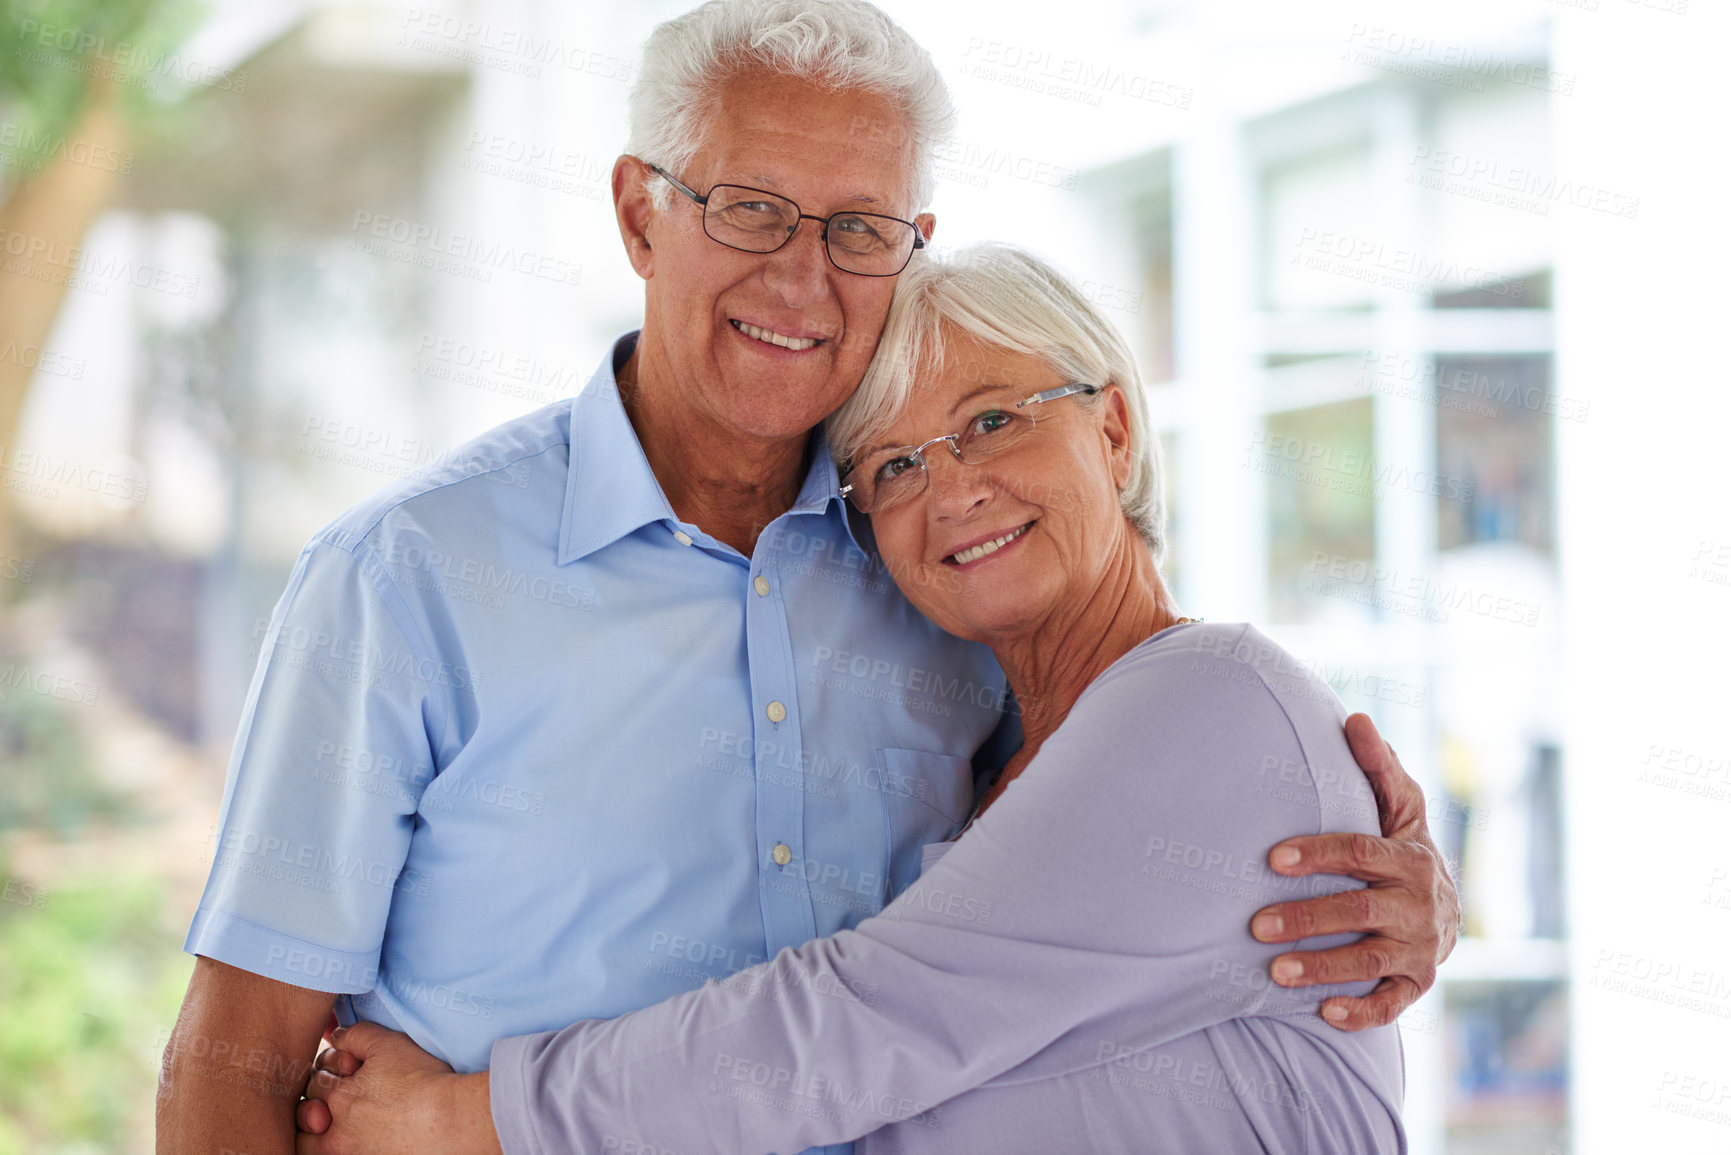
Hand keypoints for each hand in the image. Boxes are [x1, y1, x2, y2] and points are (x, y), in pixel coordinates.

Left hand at [294, 1021, 501, 1154]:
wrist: (452, 1121)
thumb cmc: (423, 1081)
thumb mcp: (388, 1044)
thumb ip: (356, 1035)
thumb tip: (336, 1035)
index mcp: (338, 1099)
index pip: (315, 1080)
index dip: (330, 1067)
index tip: (349, 1067)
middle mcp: (336, 1134)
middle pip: (308, 1115)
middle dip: (318, 1100)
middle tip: (339, 1095)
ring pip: (310, 1146)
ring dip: (314, 1132)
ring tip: (331, 1123)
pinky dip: (334, 1148)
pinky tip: (350, 1138)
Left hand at [1250, 712, 1460, 1030]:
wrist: (1446, 908)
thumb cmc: (1403, 846)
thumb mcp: (1400, 807)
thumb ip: (1377, 767)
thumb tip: (1354, 717)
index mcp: (1408, 857)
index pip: (1360, 853)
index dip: (1318, 854)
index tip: (1273, 858)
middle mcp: (1417, 904)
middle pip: (1359, 911)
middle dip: (1308, 918)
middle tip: (1256, 925)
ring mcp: (1418, 947)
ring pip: (1370, 962)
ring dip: (1323, 968)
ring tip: (1275, 972)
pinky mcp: (1416, 982)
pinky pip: (1391, 1004)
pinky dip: (1361, 1012)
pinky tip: (1325, 1012)